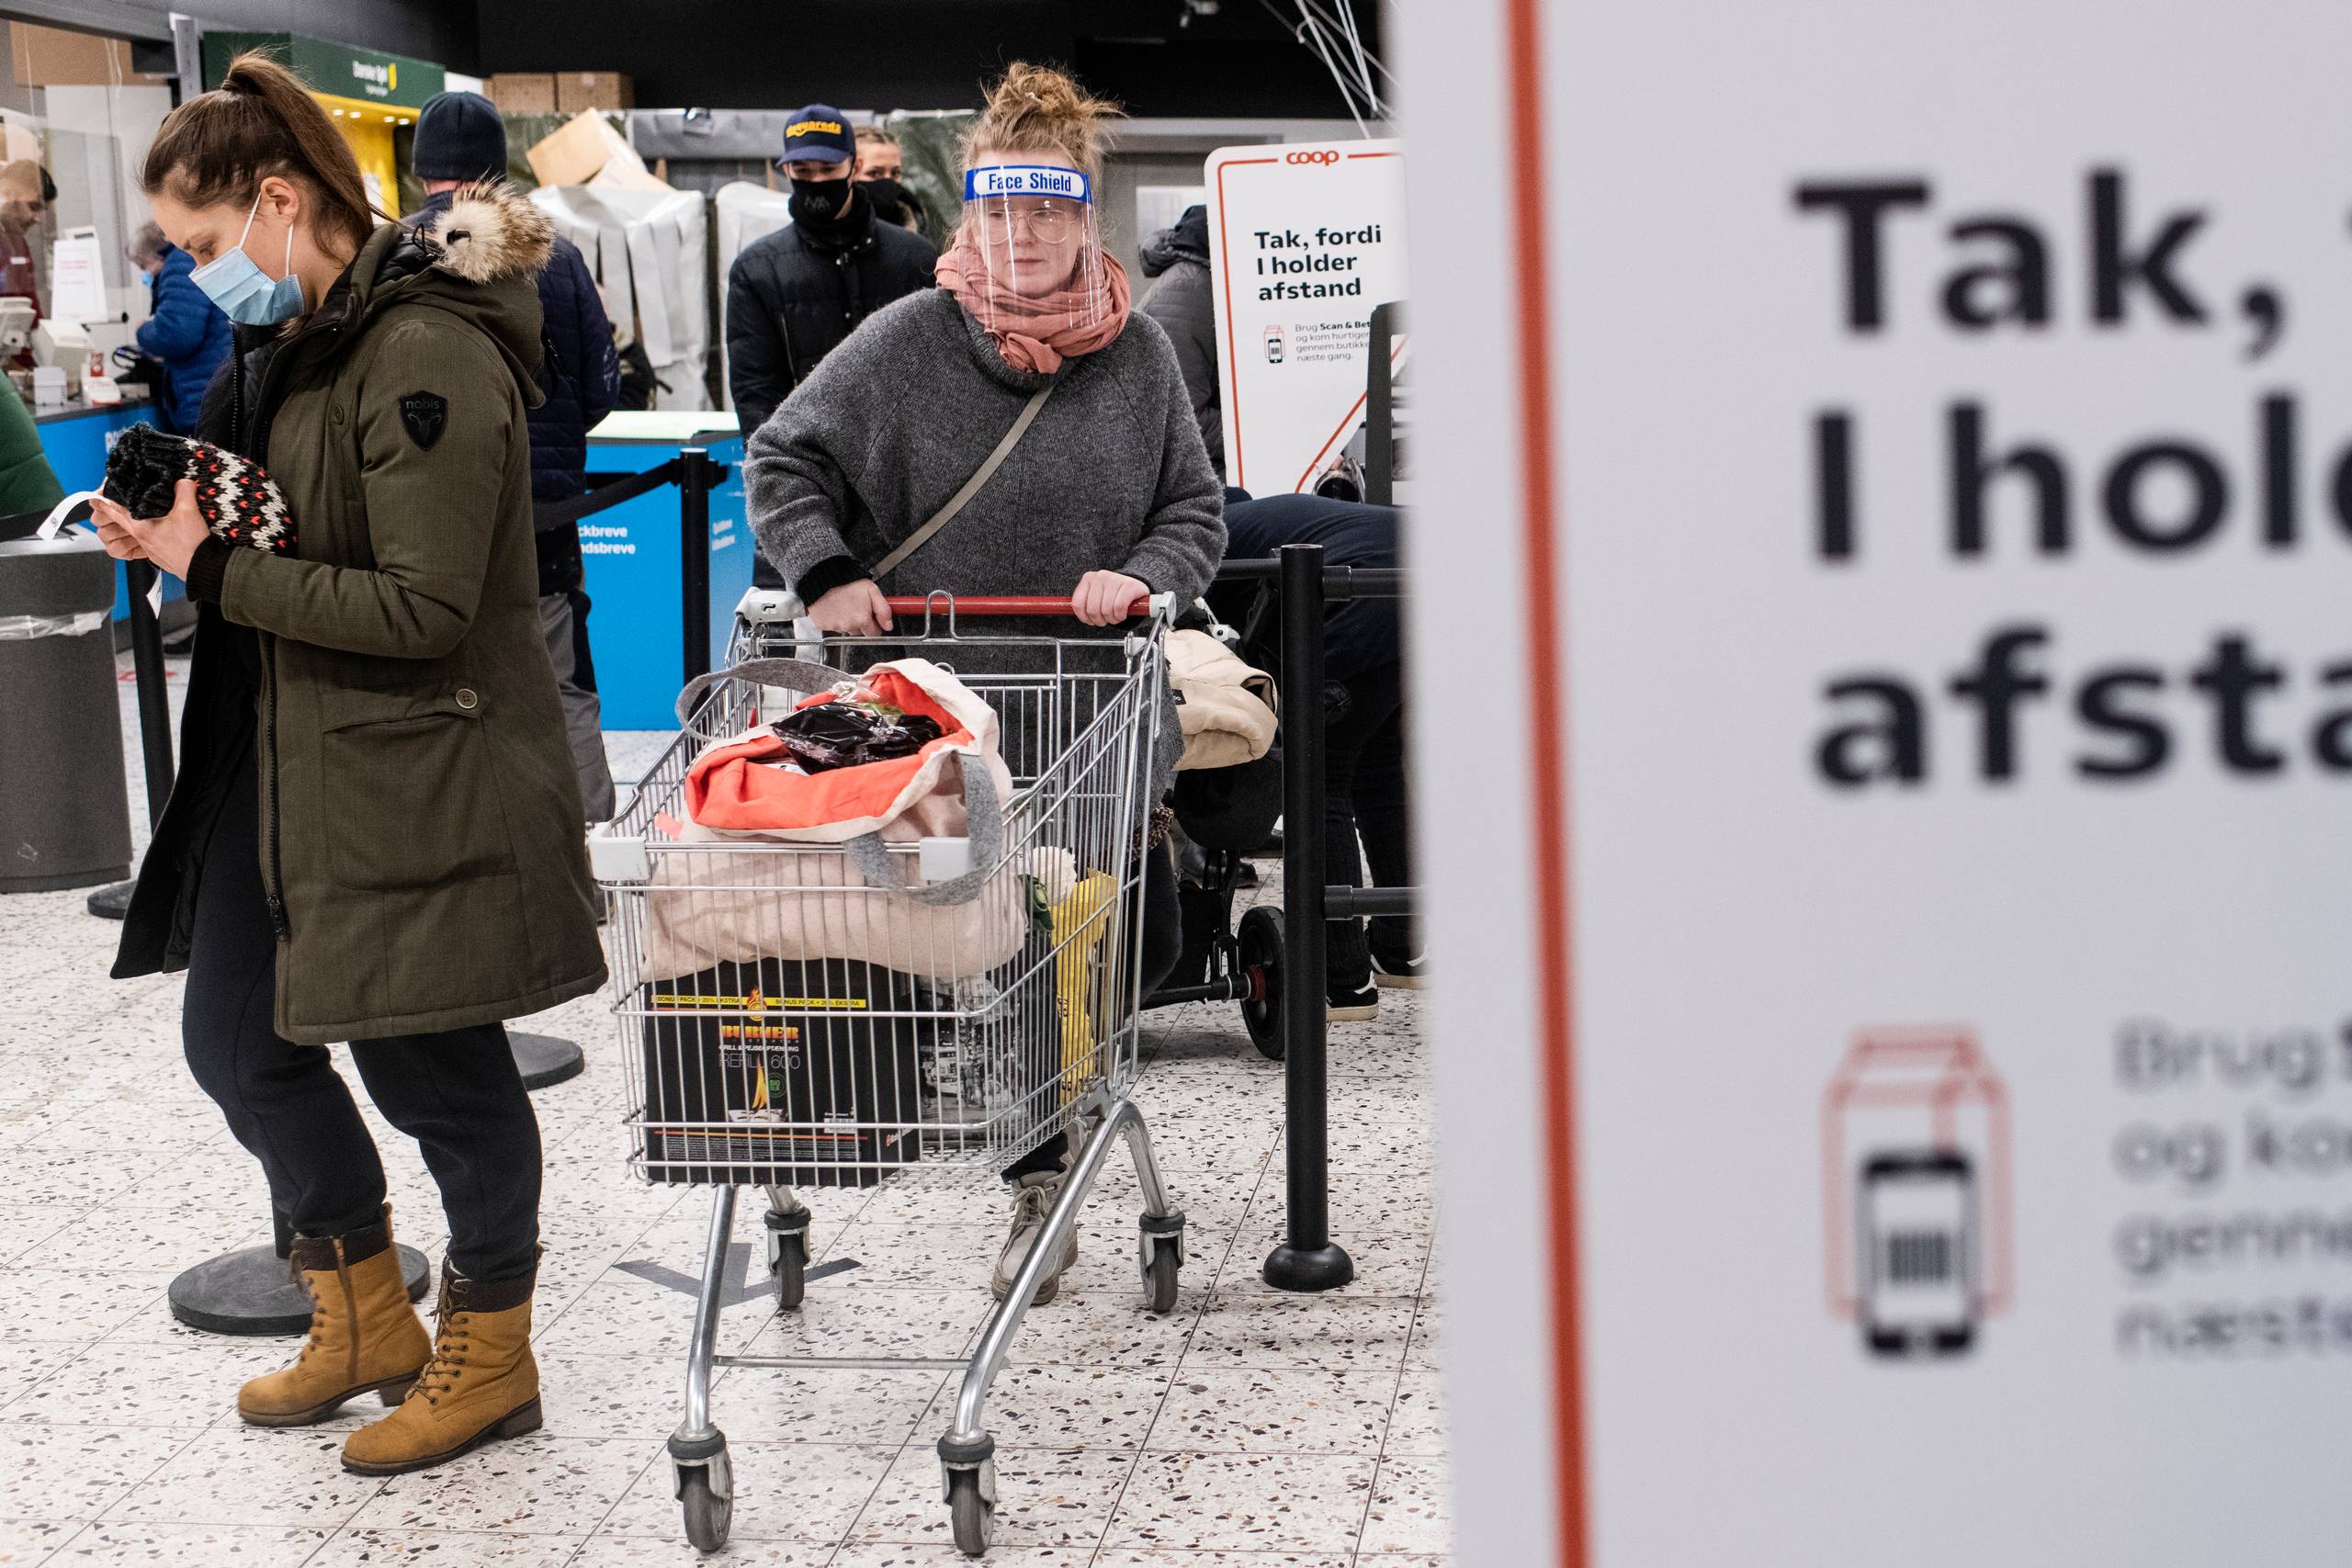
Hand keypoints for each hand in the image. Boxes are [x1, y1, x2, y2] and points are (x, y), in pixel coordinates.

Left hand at [88, 478, 208, 579]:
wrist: (202, 568)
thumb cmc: (191, 545)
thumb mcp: (188, 511)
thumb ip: (183, 491)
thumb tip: (182, 482)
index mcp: (140, 525)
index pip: (115, 510)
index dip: (105, 500)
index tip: (97, 495)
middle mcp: (141, 537)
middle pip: (120, 521)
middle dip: (113, 511)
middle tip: (107, 501)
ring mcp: (149, 547)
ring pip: (134, 530)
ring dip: (131, 521)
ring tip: (135, 512)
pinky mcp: (160, 554)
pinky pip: (147, 539)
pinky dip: (147, 531)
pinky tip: (158, 527)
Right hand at [808, 579, 893, 634]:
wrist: (822, 578)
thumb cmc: (846, 582)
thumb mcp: (872, 590)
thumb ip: (884, 610)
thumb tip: (888, 625)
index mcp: (862, 619)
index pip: (875, 633)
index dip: (875, 624)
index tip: (871, 615)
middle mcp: (849, 626)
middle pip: (860, 633)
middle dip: (862, 623)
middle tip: (857, 607)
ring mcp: (835, 626)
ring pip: (847, 629)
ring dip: (848, 621)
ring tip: (844, 605)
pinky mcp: (823, 625)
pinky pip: (833, 626)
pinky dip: (834, 619)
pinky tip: (835, 608)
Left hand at [1072, 569, 1147, 626]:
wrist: (1136, 585)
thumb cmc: (1114, 594)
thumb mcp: (1096, 595)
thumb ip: (1084, 602)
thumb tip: (1064, 611)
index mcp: (1088, 578)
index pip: (1078, 604)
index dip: (1083, 618)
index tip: (1090, 621)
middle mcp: (1100, 576)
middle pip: (1092, 609)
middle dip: (1099, 620)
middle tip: (1105, 620)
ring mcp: (1114, 580)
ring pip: (1106, 610)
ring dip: (1111, 619)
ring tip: (1115, 617)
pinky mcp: (1129, 585)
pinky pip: (1119, 608)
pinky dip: (1120, 616)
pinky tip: (1122, 614)